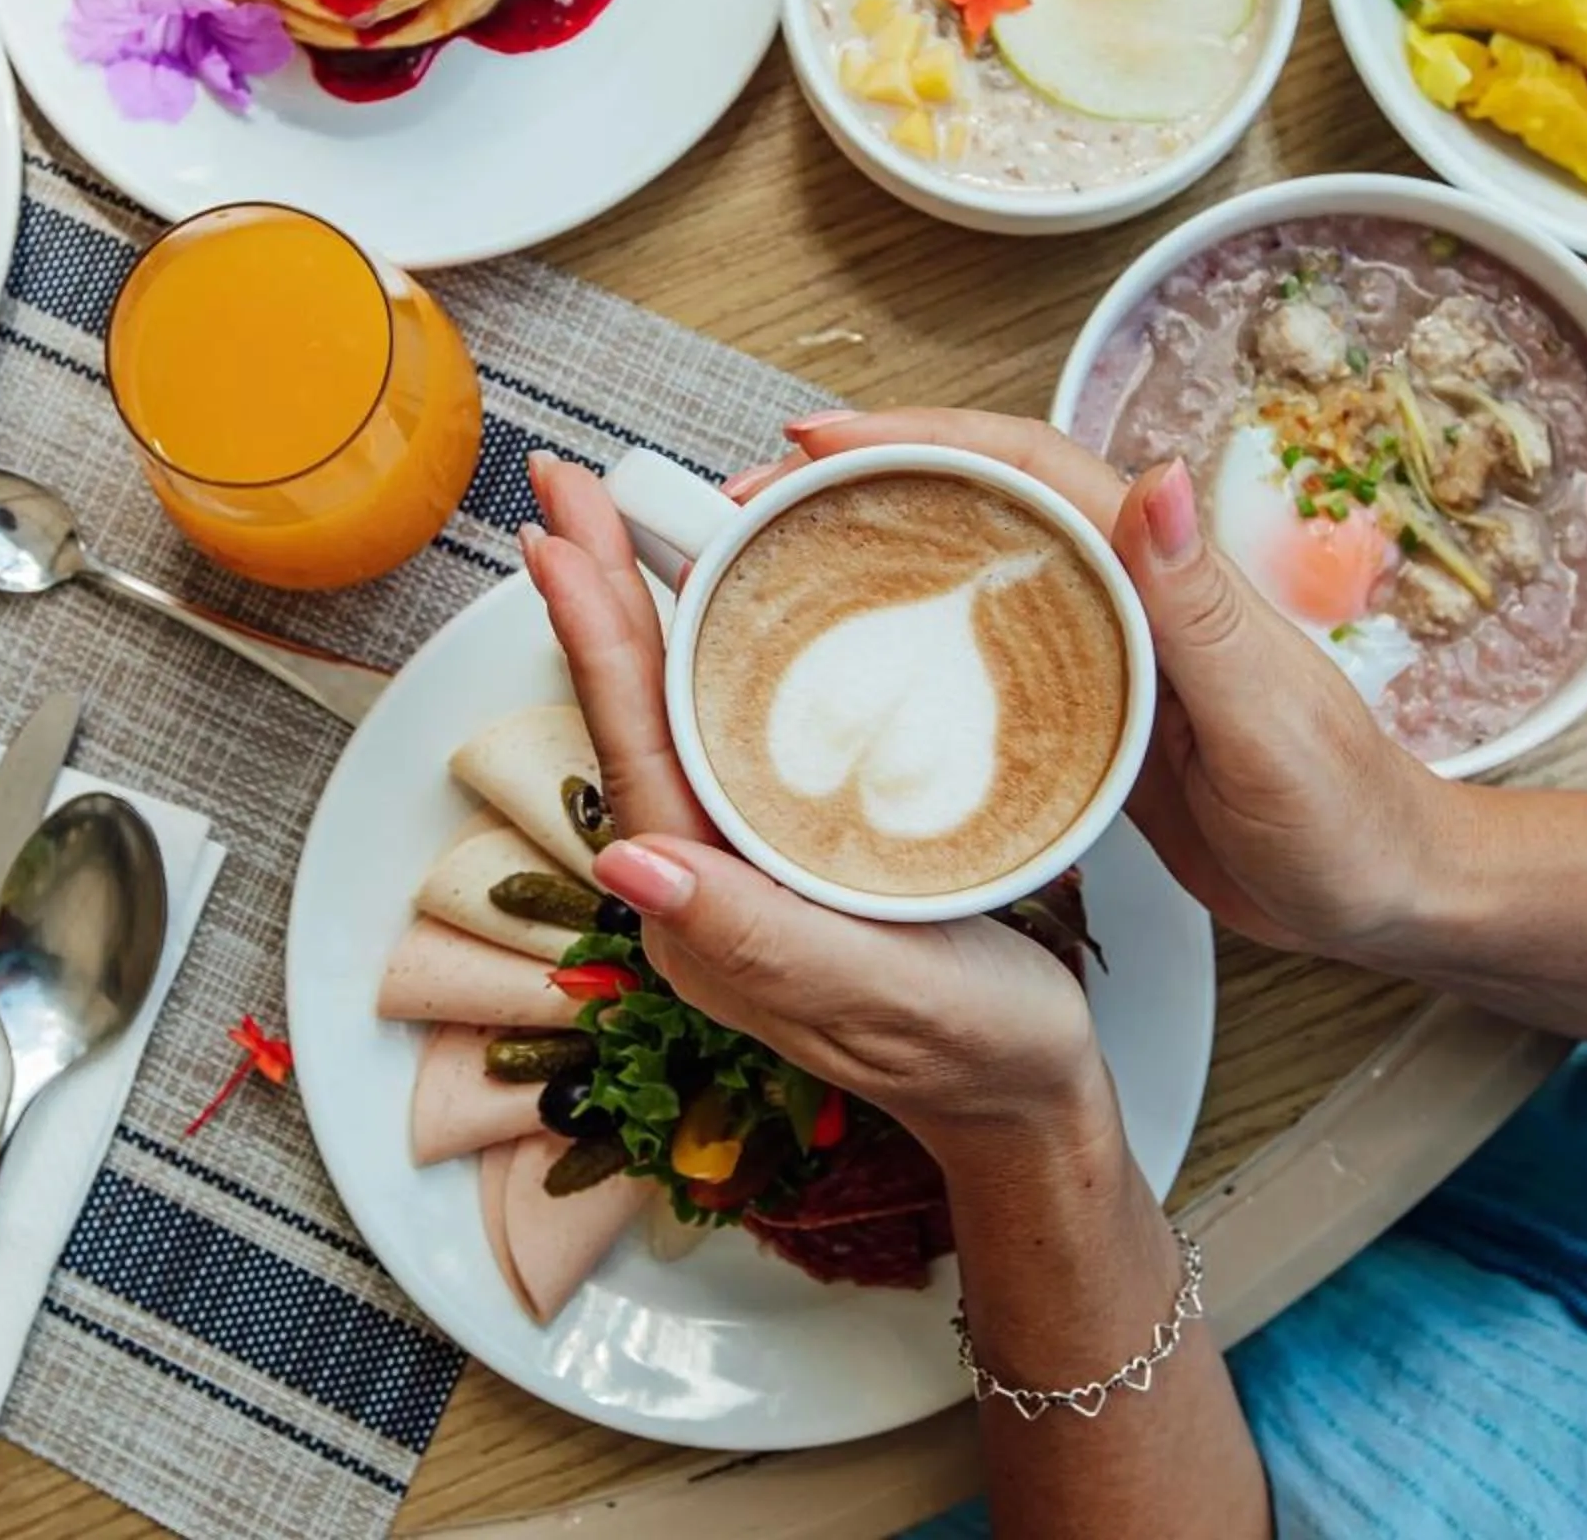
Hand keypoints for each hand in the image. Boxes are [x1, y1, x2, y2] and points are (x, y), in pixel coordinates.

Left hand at [519, 452, 1115, 1159]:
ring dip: (637, 610)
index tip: (557, 532)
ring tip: (607, 520)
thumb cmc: (972, 1053)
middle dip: (594, 590)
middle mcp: (703, 878)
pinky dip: (707, 653)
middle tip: (564, 482)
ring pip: (673, 714)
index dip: (592, 630)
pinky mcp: (787, 851)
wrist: (1029, 1103)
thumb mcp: (873, 993)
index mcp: (704, 907)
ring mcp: (741, 864)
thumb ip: (753, 935)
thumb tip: (628, 867)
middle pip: (634, 711)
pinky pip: (728, 731)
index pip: (632, 744)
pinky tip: (713, 606)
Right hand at [738, 410, 1457, 963]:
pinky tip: (844, 665)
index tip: (815, 442)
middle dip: (856, 479)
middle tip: (746, 499)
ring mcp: (1097, 645)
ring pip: (961, 563)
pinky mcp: (1081, 706)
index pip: (1022, 465)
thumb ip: (1204, 606)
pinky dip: (901, 635)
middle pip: (970, 497)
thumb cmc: (1345, 816)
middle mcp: (1120, 586)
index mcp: (1160, 568)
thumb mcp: (1271, 719)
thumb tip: (1154, 479)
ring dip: (863, 547)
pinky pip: (973, 648)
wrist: (1386, 895)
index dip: (914, 438)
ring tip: (762, 560)